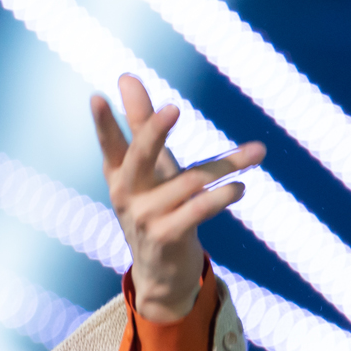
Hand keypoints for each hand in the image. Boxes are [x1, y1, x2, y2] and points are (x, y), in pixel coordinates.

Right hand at [92, 74, 264, 322]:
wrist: (163, 274)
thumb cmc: (159, 208)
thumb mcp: (151, 168)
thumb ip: (141, 123)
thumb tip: (126, 76)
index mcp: (118, 174)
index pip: (110, 144)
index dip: (102, 123)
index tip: (97, 96)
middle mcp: (126, 194)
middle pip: (140, 157)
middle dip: (155, 131)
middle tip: (174, 108)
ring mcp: (145, 218)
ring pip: (187, 183)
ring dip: (223, 168)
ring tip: (253, 154)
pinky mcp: (167, 238)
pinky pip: (198, 211)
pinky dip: (221, 198)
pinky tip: (240, 188)